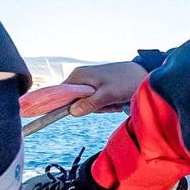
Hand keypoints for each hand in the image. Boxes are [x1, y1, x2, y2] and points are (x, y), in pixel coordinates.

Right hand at [19, 60, 147, 116]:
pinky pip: (96, 103)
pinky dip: (106, 105)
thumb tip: (71, 112)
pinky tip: (116, 101)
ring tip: (114, 101)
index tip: (46, 116)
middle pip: (75, 103)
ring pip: (87, 105)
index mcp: (78, 77)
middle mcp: (80, 79)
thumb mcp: (108, 95)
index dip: (57, 106)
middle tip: (106, 104)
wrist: (144, 74)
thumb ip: (90, 104)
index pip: (58, 94)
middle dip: (91, 108)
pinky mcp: (98, 88)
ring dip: (101, 107)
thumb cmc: (126, 81)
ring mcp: (89, 84)